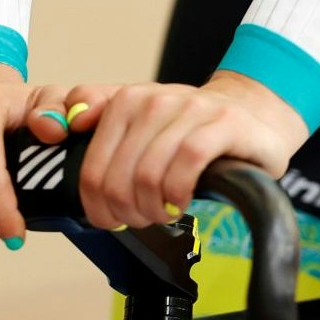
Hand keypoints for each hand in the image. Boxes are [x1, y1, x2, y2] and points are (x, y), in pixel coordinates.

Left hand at [62, 72, 311, 231]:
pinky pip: (188, 164)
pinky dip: (179, 193)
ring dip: (154, 209)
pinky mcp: (224, 122)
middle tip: (143, 220)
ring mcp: (191, 108)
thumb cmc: (190, 130)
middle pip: (118, 179)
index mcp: (127, 101)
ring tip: (164, 212)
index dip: (97, 207)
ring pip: (150, 175)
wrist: (251, 115)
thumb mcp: (141, 123)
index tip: (111, 219)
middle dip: (127, 213)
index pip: (92, 170)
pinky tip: (182, 201)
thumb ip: (99, 117)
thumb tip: (68, 123)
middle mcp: (155, 99)